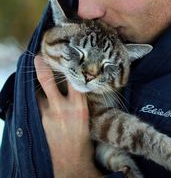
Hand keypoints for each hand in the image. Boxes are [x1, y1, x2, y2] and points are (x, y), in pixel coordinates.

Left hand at [34, 55, 101, 177]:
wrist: (71, 163)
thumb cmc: (83, 140)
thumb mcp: (86, 117)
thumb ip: (79, 101)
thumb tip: (75, 86)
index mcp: (79, 107)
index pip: (74, 80)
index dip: (70, 66)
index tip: (66, 55)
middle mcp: (62, 108)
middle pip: (48, 82)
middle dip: (41, 67)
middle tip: (37, 56)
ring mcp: (48, 115)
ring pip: (37, 93)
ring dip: (37, 85)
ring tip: (37, 76)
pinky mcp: (39, 122)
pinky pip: (36, 105)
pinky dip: (37, 99)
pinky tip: (38, 96)